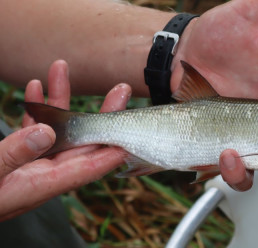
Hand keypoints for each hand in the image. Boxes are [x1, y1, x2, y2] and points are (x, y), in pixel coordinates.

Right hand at [0, 60, 130, 220]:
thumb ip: (14, 156)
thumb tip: (45, 132)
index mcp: (43, 184)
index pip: (88, 167)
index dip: (112, 151)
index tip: (133, 133)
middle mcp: (44, 172)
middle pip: (82, 141)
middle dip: (102, 114)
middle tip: (121, 90)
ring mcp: (31, 161)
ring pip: (56, 127)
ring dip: (61, 98)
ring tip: (62, 68)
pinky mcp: (16, 152)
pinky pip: (31, 127)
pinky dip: (34, 107)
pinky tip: (35, 87)